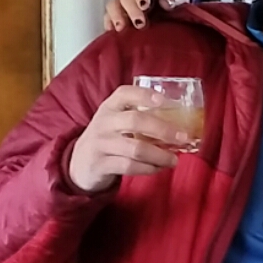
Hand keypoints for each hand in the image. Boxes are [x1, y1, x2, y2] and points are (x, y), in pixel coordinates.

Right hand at [66, 85, 190, 191]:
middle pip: (135, 121)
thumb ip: (139, 118)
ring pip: (136, 148)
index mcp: (109, 107)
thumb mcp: (116, 122)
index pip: (124, 94)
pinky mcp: (101, 165)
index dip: (144, 95)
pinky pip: (129, 166)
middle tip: (183, 137)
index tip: (164, 100)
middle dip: (163, 129)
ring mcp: (101, 144)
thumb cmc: (108, 138)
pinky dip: (149, 168)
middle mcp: (103, 123)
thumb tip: (179, 124)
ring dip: (160, 155)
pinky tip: (159, 168)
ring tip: (174, 159)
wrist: (79, 163)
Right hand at [103, 0, 188, 32]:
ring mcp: (123, 2)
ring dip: (117, 16)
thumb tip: (165, 3)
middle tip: (140, 23)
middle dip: (132, 10)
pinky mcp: (118, 14)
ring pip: (113, 5)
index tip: (144, 6)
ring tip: (122, 28)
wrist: (170, 10)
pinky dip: (109, 23)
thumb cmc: (174, 1)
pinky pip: (108, 16)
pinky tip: (112, 31)